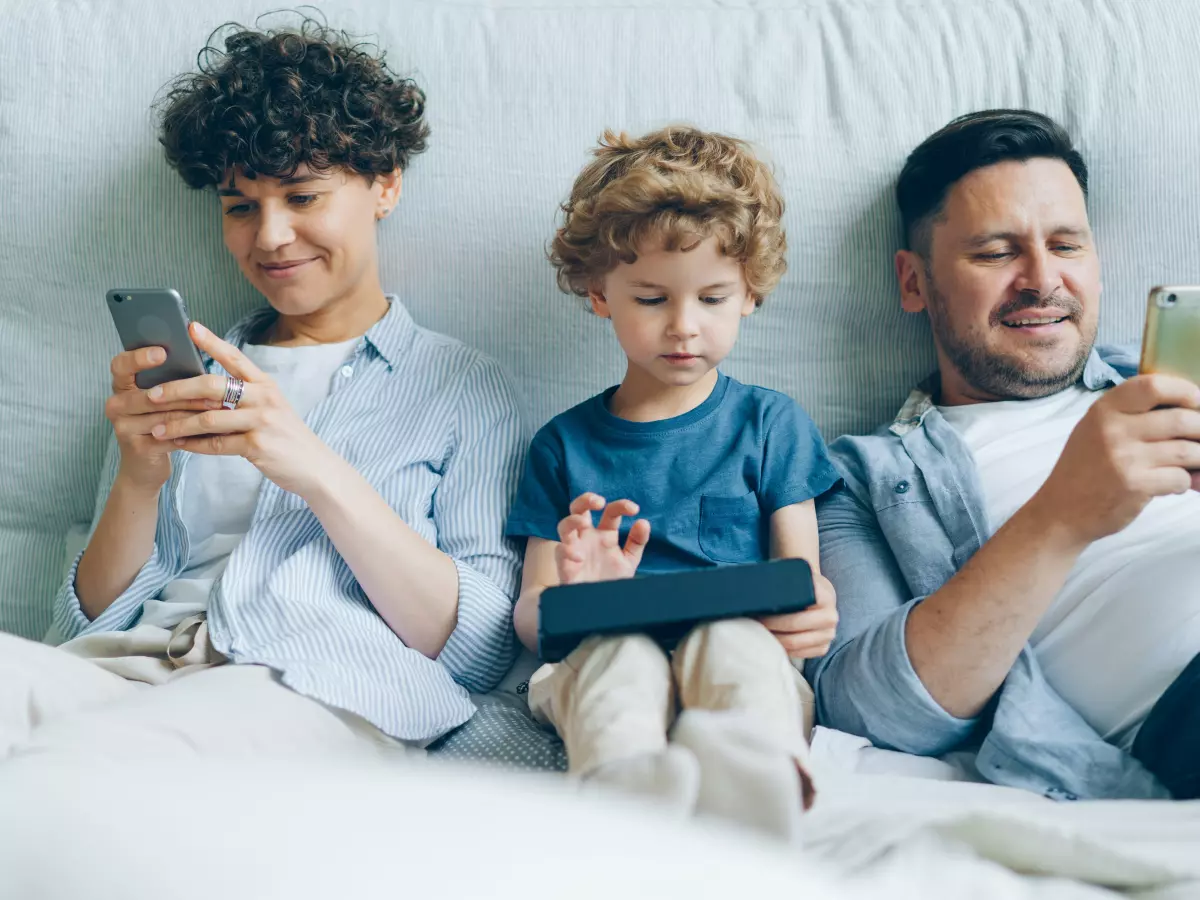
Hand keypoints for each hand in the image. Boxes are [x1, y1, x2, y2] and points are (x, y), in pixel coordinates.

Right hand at [104, 346, 224, 490]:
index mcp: (121, 387)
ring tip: (220, 406)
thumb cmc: (161, 423)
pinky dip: (193, 432)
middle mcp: (116, 405)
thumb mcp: (161, 400)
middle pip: (151, 394)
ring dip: (195, 411)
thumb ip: (171, 381)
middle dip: (185, 391)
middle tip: (214, 385)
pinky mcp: (137, 448)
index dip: (139, 358)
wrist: (146, 466)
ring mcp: (123, 427)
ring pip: (164, 415)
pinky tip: (212, 429)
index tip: (163, 352)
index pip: (121, 365)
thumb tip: (201, 356)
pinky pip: (170, 436)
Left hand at [145, 323, 332, 494]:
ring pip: (209, 418)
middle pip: (213, 386)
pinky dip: (194, 445)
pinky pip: (216, 444)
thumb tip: (203, 390)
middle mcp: (264, 398)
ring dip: (178, 424)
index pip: (235, 357)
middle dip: (178, 389)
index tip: (190, 328)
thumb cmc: (286, 436)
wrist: (314, 466)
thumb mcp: (271, 408)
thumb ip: (244, 397)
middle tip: (153, 394)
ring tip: (156, 428)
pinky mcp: (257, 446)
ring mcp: (261, 421)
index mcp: (265, 384)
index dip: (211, 341)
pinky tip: (179, 444)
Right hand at [555, 492, 650, 584]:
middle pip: (579, 508)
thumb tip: (644, 522)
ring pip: (564, 525)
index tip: (634, 509)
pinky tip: (580, 558)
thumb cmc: (611, 581)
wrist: (600, 607)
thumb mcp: (629, 561)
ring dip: (572, 519)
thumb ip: (636, 542)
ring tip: (583, 522)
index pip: (611, 512)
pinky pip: (560, 551)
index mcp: (605, 534)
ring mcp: (574, 549)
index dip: (621, 506)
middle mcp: (588, 537)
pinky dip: (568, 550)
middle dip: (586, 499)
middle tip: (599, 502)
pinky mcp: (565, 564)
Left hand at [759, 572, 837, 658]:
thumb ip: (785, 581)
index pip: (797, 605)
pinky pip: (800, 654)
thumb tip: (759, 587)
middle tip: (754, 623)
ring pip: (795, 643)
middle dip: (770, 626)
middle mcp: (830, 616)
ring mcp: (828, 634)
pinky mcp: (823, 647)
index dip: (775, 613)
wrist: (821, 595)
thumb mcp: (798, 578)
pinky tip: (772, 642)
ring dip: (774, 640)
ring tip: (760, 633)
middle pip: (794, 626)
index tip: (758, 612)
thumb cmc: (803, 586)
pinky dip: (783, 649)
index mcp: (824, 596)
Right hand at [1029, 374, 1199, 546]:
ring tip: (1193, 463)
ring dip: (1198, 458)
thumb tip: (1187, 408)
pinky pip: (1180, 478)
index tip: (1197, 402)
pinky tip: (1171, 484)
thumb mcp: (1095, 429)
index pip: (1154, 385)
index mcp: (1104, 410)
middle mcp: (1113, 430)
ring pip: (1187, 450)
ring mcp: (1124, 458)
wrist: (1060, 510)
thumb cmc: (1084, 469)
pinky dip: (1184, 482)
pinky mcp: (1135, 485)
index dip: (1185, 391)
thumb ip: (1130, 414)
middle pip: (1181, 418)